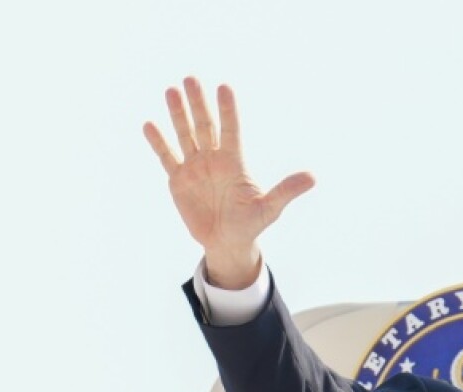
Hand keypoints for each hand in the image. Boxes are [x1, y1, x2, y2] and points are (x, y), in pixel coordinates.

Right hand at [143, 77, 314, 288]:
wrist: (226, 243)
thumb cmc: (250, 224)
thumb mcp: (269, 208)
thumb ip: (286, 191)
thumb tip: (313, 177)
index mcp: (235, 162)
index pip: (231, 130)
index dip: (228, 110)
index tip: (225, 86)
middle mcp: (214, 159)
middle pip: (205, 125)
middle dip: (199, 103)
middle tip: (192, 78)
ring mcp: (195, 167)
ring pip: (185, 135)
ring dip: (178, 114)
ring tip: (171, 90)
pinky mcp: (178, 180)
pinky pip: (167, 157)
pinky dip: (158, 142)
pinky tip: (149, 124)